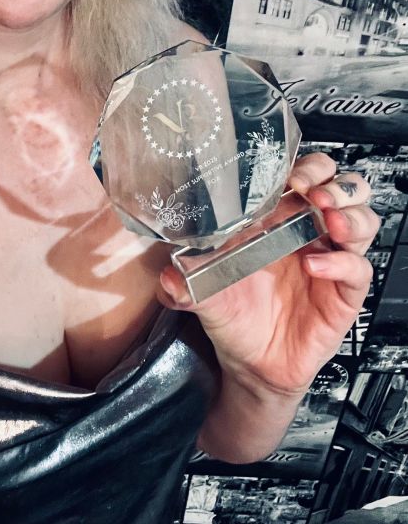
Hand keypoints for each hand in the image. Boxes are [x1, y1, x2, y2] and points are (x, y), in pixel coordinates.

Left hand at [158, 152, 377, 398]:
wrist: (250, 364)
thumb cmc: (233, 314)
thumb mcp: (203, 292)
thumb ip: (185, 280)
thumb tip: (168, 273)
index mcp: (278, 220)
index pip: (306, 175)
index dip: (306, 167)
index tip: (290, 174)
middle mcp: (308, 234)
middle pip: (344, 188)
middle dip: (335, 183)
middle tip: (314, 192)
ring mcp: (329, 262)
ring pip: (362, 220)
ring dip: (350, 214)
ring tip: (327, 219)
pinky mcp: (342, 295)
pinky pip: (358, 270)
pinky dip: (342, 263)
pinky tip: (315, 267)